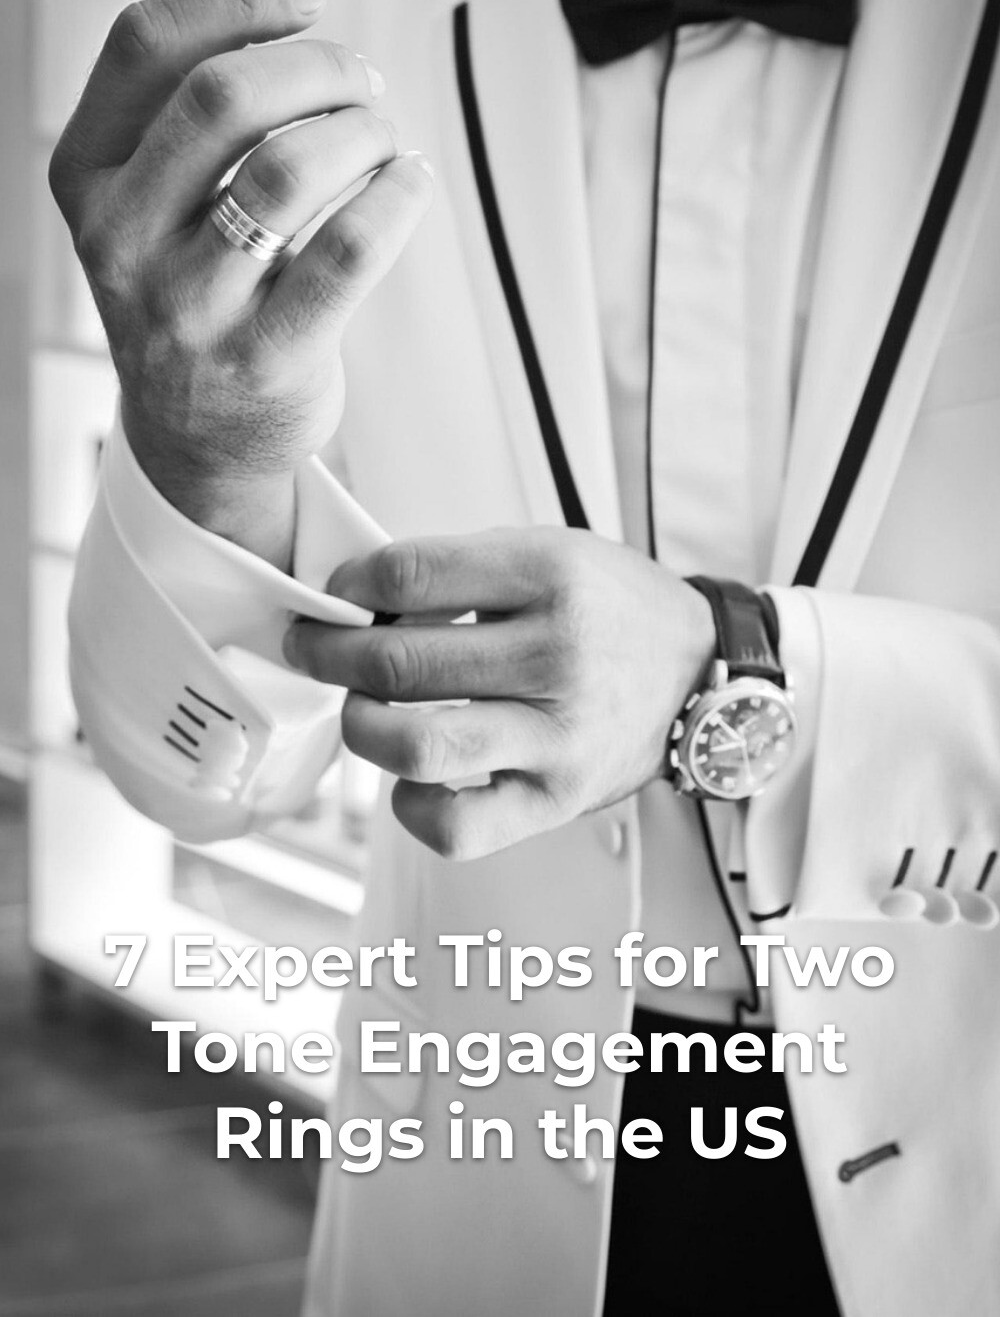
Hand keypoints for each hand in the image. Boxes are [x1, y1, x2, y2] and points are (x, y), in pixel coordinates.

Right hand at [48, 0, 433, 565]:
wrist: (197, 441)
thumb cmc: (193, 294)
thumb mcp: (150, 206)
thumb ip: (189, 119)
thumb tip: (301, 20)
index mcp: (88, 177)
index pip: (144, 46)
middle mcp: (121, 239)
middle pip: (221, 96)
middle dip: (317, 66)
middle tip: (364, 80)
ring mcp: (188, 306)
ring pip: (288, 168)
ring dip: (360, 130)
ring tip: (384, 138)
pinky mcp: (264, 357)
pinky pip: (349, 248)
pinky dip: (397, 196)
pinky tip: (409, 184)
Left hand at [283, 528, 714, 858]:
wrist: (697, 670)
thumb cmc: (608, 609)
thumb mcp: (548, 553)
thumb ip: (459, 569)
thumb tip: (357, 603)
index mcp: (552, 576)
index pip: (411, 575)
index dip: (350, 585)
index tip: (335, 595)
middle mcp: (558, 655)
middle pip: (398, 661)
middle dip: (328, 654)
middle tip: (313, 648)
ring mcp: (559, 735)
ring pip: (416, 746)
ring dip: (361, 727)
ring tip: (362, 710)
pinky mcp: (558, 799)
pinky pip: (456, 826)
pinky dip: (411, 806)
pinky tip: (410, 777)